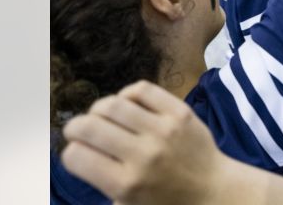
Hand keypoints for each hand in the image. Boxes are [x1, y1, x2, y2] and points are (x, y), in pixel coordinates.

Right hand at [60, 81, 222, 204]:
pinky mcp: (180, 112)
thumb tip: (77, 150)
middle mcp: (143, 155)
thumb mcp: (127, 204)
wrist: (212, 191)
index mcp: (125, 184)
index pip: (75, 155)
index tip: (78, 153)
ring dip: (98, 109)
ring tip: (102, 118)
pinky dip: (127, 94)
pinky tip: (127, 106)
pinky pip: (142, 89)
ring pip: (112, 104)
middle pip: (88, 126)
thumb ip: (101, 181)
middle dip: (75, 127)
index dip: (70, 153)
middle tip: (79, 131)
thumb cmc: (164, 201)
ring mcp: (163, 130)